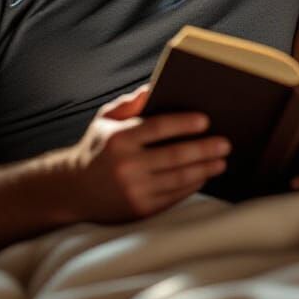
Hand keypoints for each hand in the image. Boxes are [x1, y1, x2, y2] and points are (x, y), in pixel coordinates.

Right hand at [64, 85, 230, 223]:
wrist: (74, 190)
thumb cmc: (97, 148)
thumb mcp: (105, 120)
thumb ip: (130, 104)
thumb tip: (153, 89)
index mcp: (119, 139)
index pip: (158, 128)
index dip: (184, 123)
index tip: (206, 120)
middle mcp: (126, 166)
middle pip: (175, 156)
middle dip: (204, 149)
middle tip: (225, 143)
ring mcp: (134, 190)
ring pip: (179, 178)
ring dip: (204, 169)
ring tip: (221, 160)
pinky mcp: (140, 209)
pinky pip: (173, 196)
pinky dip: (192, 185)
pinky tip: (203, 176)